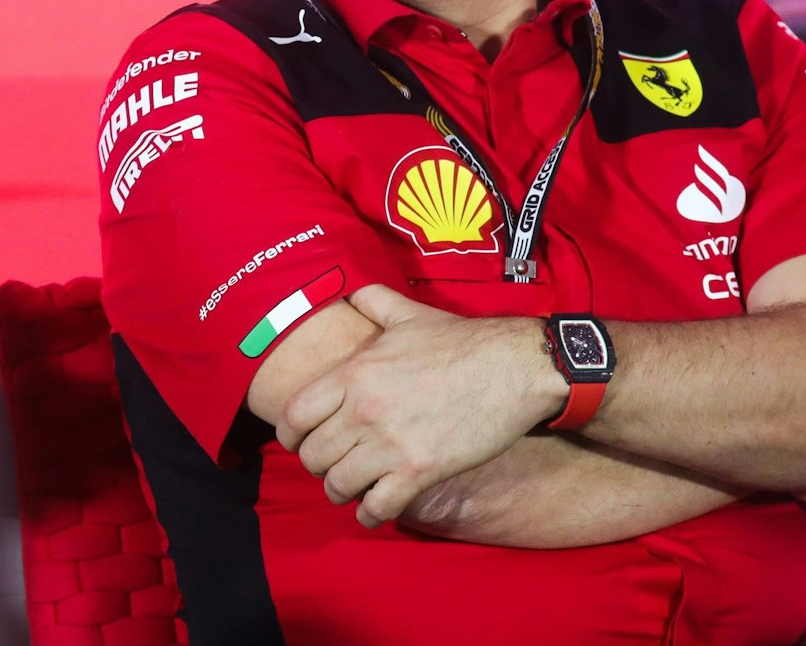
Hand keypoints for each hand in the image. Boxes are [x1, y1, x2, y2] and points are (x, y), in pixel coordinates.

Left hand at [278, 285, 562, 527]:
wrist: (514, 366)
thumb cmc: (462, 340)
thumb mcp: (407, 312)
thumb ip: (370, 301)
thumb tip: (350, 291)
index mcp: (354, 372)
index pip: (294, 415)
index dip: (290, 434)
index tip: (299, 440)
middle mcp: (363, 410)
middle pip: (311, 456)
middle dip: (317, 464)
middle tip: (332, 463)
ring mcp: (390, 443)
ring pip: (337, 484)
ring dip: (340, 490)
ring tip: (351, 487)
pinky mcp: (421, 470)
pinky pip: (377, 506)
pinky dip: (370, 513)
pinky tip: (374, 508)